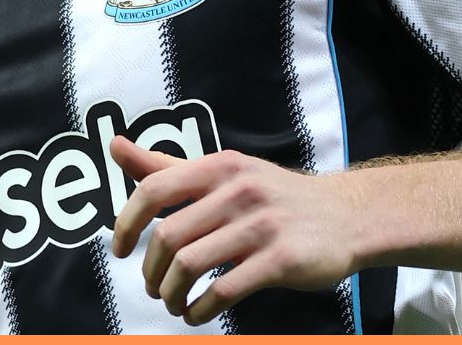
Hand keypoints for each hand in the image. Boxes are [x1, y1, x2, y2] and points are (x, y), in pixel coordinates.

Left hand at [107, 136, 362, 325]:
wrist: (347, 217)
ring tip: (173, 302)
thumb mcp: (224, 172)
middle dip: (150, 271)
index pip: (154, 188)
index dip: (126, 223)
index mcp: (220, 166)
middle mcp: (239, 190)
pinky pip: (224, 290)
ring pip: (190, 265)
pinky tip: (197, 314)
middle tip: (152, 287)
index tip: (120, 250)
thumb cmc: (273, 196)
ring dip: (171, 293)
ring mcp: (262, 225)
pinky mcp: (282, 259)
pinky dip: (200, 309)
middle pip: (168, 235)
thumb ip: (168, 166)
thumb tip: (114, 146)